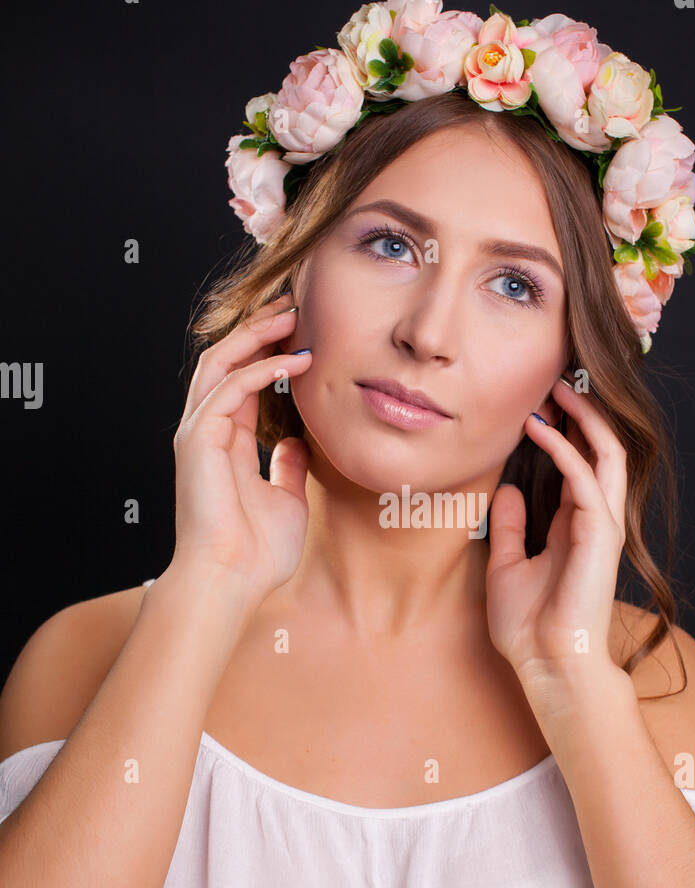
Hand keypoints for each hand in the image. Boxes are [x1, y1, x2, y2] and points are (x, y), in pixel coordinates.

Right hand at [170, 291, 312, 607]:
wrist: (231, 582)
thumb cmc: (256, 553)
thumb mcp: (285, 498)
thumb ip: (287, 466)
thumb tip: (299, 443)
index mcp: (225, 442)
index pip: (242, 379)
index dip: (268, 350)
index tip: (303, 331)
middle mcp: (206, 430)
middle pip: (226, 359)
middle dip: (259, 328)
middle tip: (296, 305)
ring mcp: (199, 432)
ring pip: (221, 362)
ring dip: (257, 335)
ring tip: (293, 316)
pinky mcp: (199, 439)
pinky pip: (230, 388)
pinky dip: (262, 369)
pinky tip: (295, 361)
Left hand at [486, 376, 626, 691]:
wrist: (548, 665)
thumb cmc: (529, 628)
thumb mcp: (506, 566)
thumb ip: (510, 527)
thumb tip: (506, 490)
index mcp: (577, 527)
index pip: (580, 464)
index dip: (565, 431)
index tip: (539, 403)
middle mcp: (595, 520)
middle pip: (602, 450)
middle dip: (584, 412)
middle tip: (556, 381)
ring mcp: (602, 525)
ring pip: (606, 453)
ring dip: (584, 418)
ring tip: (557, 389)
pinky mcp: (599, 533)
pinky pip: (585, 477)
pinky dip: (565, 448)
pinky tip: (540, 428)